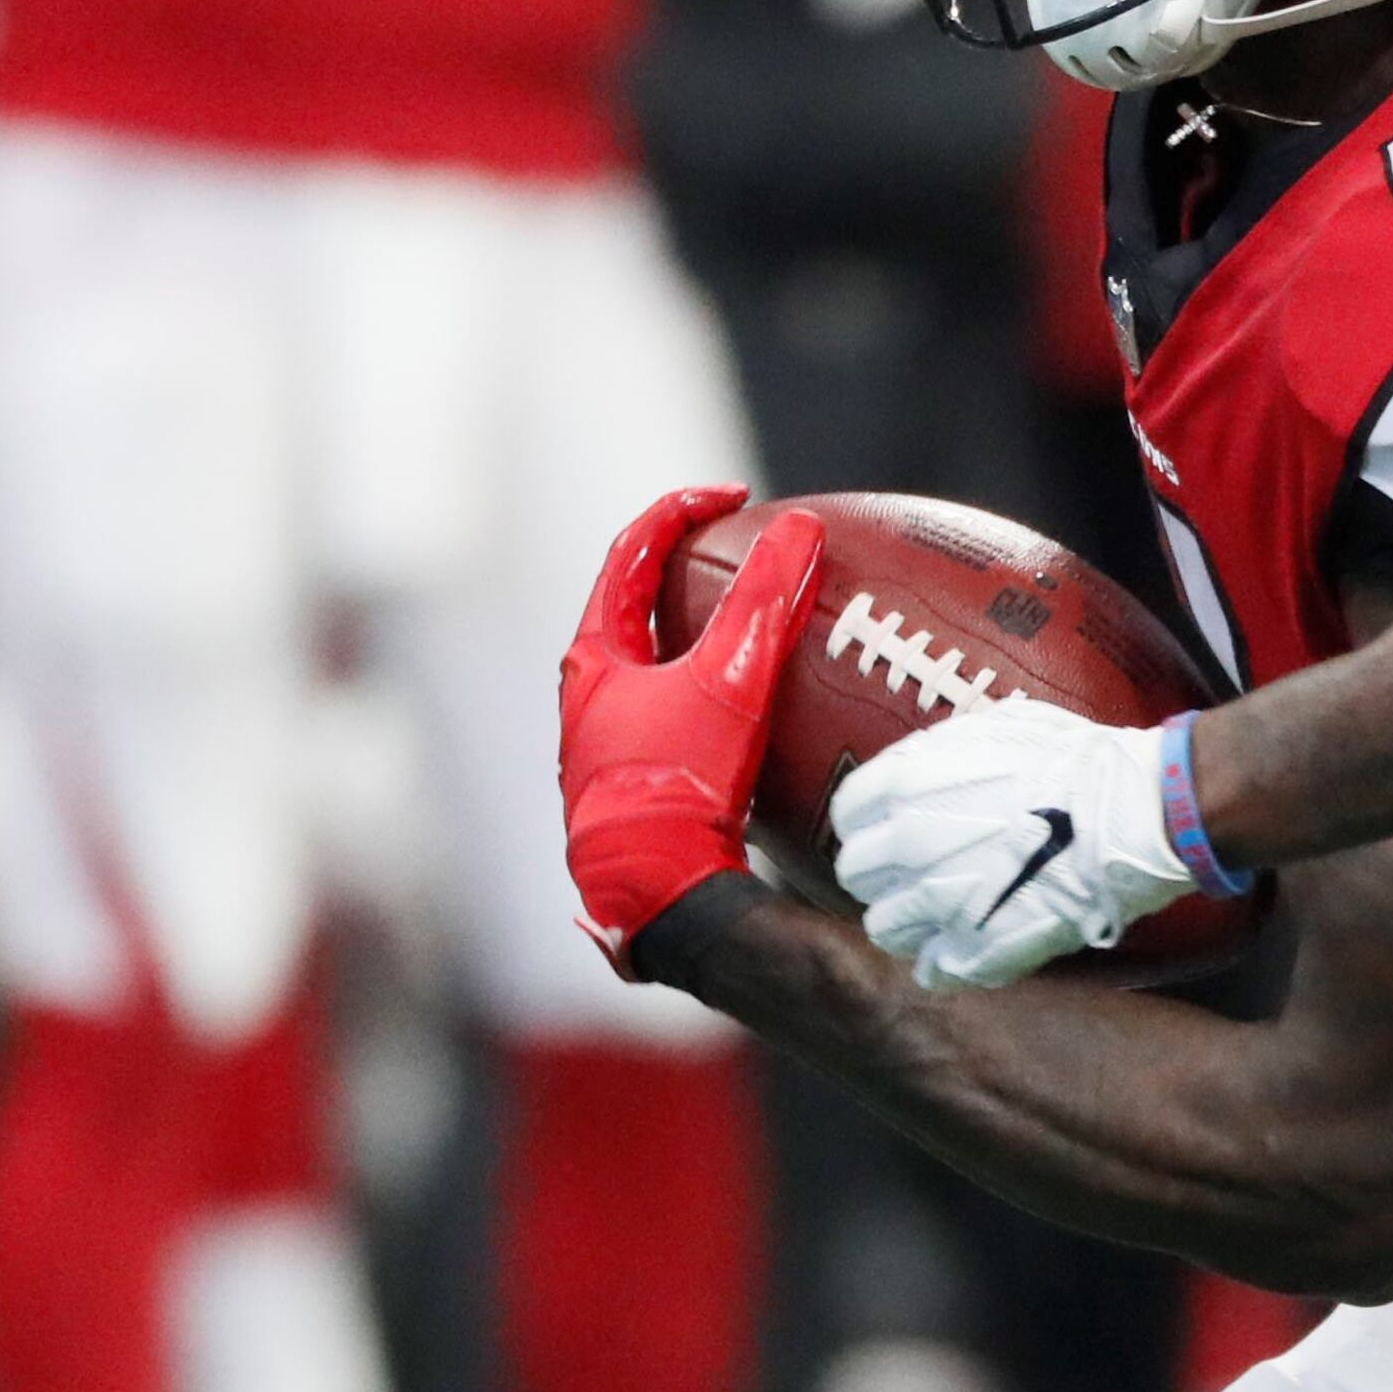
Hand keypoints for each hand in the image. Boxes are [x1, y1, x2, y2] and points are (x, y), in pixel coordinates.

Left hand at [560, 486, 823, 971]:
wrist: (657, 891)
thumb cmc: (677, 783)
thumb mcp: (729, 679)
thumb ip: (765, 600)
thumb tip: (802, 528)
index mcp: (593, 659)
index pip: (629, 554)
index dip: (681, 512)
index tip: (736, 500)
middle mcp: (590, 699)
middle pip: (633, 606)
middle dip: (685, 569)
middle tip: (740, 553)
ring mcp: (611, 744)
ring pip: (652, 663)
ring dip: (697, 631)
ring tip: (754, 623)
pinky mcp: (640, 783)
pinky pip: (676, 710)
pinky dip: (713, 687)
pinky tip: (757, 709)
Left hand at [831, 697, 1194, 992]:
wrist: (1134, 813)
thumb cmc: (1075, 762)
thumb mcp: (996, 728)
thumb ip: (940, 754)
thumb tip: (918, 768)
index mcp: (906, 785)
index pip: (850, 814)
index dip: (872, 822)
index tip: (894, 825)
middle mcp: (908, 846)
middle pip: (857, 874)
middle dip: (883, 873)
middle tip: (920, 870)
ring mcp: (939, 903)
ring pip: (884, 928)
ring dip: (908, 920)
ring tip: (944, 911)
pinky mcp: (975, 948)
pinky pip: (934, 970)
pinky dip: (944, 963)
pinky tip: (966, 948)